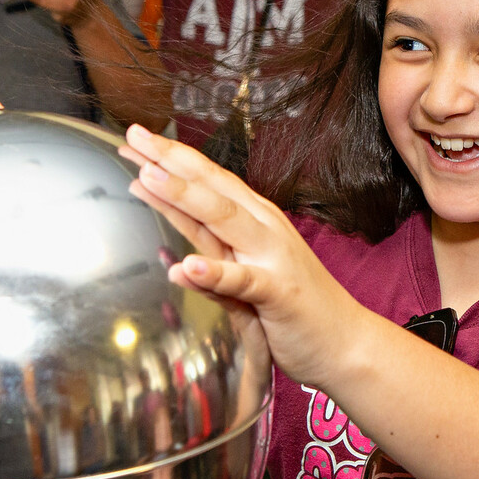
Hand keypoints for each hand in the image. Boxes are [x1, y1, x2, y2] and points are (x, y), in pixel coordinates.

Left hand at [119, 123, 363, 384]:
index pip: (208, 179)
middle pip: (211, 187)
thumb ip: (210, 250)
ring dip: (185, 197)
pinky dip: (214, 273)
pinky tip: (186, 266)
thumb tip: (167, 238)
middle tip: (133, 136)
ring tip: (148, 178)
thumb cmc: (294, 305)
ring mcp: (272, 258)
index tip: (133, 137)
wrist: (345, 342)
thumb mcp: (244, 272)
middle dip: (170, 161)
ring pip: (223, 220)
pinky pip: (242, 282)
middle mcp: (263, 228)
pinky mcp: (277, 294)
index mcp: (255, 218)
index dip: (170, 156)